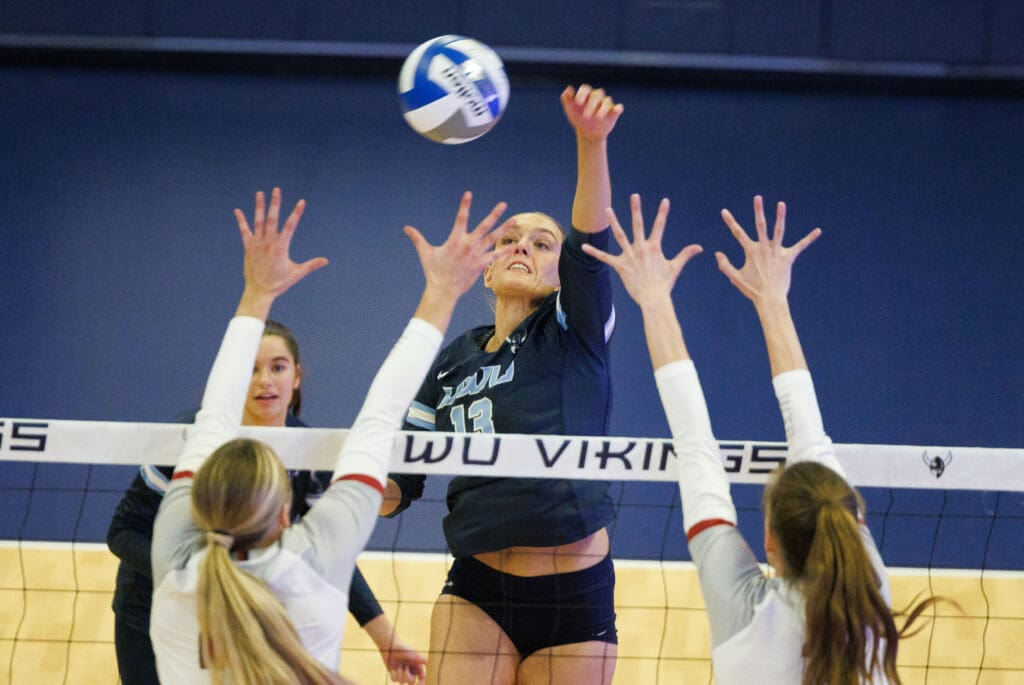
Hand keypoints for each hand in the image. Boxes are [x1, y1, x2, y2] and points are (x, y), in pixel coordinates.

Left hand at [234, 187, 328, 303]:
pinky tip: (237, 210)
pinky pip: (244, 231)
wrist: (259, 291)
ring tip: (260, 193)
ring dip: (259, 206)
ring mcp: (257, 244)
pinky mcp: (248, 247)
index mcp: (281, 247)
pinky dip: (241, 221)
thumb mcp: (297, 273)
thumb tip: (326, 261)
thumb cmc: (279, 283)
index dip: (296, 212)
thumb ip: (311, 265)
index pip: (290, 226)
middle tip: (276, 190)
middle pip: (272, 218)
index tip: (301, 202)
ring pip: (258, 221)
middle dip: (275, 203)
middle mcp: (268, 242)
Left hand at [363, 615, 426, 683]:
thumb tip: (428, 661)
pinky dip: (394, 674)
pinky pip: (394, 680)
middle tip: (405, 668)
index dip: (421, 682)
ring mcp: (402, 672)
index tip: (419, 684)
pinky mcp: (394, 673)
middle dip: (408, 677)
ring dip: (400, 673)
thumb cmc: (402, 648)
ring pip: (402, 682)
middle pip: (411, 682)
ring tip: (399, 664)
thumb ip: (420, 659)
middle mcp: (410, 670)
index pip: (421, 677)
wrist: (391, 645)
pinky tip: (393, 668)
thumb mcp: (412, 653)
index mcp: (416, 666)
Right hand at [403, 191, 514, 300]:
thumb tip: (406, 228)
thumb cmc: (433, 271)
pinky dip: (505, 251)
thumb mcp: (425, 253)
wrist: (444, 291)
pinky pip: (496, 256)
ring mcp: (477, 255)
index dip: (464, 205)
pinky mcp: (481, 264)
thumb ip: (417, 238)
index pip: (461, 218)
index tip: (468, 193)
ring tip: (515, 220)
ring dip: (505, 228)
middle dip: (494, 214)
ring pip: (493, 239)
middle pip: (484, 226)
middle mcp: (468, 245)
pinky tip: (516, 245)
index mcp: (455, 240)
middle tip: (503, 204)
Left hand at [561, 84, 622, 141]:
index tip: (578, 102)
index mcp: (586, 94)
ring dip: (603, 108)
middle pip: (596, 95)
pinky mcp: (613, 112)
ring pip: (607, 101)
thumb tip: (569, 89)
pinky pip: (618, 108)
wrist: (587, 133)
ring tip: (598, 117)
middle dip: (591, 104)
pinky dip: (618, 108)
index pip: (585, 89)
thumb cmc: (578, 118)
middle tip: (586, 115)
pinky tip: (617, 110)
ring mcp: (606, 104)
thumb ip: (566, 98)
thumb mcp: (570, 109)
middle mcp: (597, 97)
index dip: (582, 94)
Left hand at [582, 194, 701, 307]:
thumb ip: (685, 254)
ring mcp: (630, 256)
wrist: (653, 299)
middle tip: (635, 195)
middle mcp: (641, 249)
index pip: (660, 226)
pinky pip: (605, 258)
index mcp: (654, 248)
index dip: (663, 213)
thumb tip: (699, 247)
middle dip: (637, 209)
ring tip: (607, 209)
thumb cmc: (664, 284)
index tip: (665, 200)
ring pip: (620, 235)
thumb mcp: (675, 267)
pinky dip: (594, 252)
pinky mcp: (620, 266)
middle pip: (638, 225)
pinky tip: (583, 246)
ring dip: (614, 222)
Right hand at [715, 195, 820, 305]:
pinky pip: (800, 246)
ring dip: (780, 216)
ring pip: (778, 230)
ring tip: (781, 204)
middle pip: (760, 226)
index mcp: (750, 252)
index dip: (730, 221)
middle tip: (757, 197)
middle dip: (758, 211)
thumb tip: (717, 253)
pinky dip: (809, 238)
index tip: (724, 211)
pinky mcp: (788, 258)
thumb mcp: (735, 278)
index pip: (738, 233)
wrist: (769, 299)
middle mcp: (764, 249)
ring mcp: (777, 252)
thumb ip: (724, 265)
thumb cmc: (752, 290)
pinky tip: (818, 231)